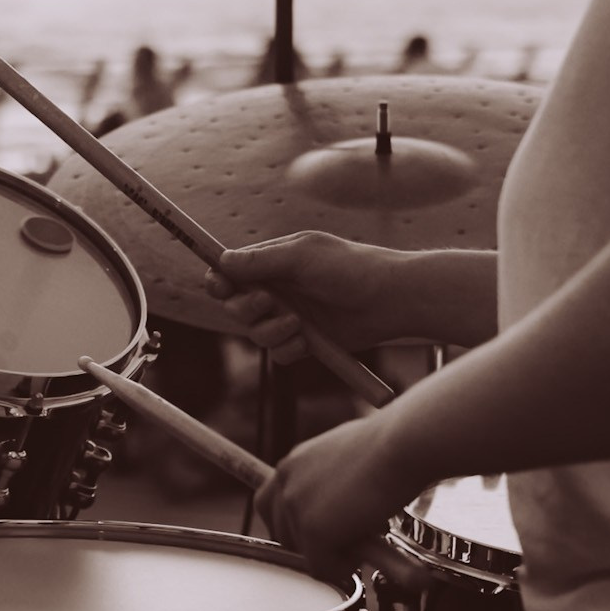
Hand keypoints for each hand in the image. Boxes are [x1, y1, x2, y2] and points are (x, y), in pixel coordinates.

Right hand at [204, 231, 401, 363]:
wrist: (391, 299)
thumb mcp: (302, 257)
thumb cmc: (349, 268)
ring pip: (254, 333)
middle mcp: (276, 290)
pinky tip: (308, 340)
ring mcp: (289, 317)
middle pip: (235, 306)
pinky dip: (288, 348)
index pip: (229, 272)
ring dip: (270, 331)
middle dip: (246, 308)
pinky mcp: (304, 341)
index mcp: (272, 264)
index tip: (222, 287)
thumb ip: (261, 261)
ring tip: (298, 324)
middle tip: (268, 303)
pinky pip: (277, 353)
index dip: (219, 281)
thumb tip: (221, 261)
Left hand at [256, 415, 428, 588]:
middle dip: (312, 544)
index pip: (269, 504)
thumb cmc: (392, 448)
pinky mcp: (313, 529)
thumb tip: (338, 507)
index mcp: (294, 463)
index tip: (318, 533)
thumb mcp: (349, 458)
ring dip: (333, 553)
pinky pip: (321, 568)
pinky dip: (345, 567)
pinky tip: (367, 546)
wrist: (404, 445)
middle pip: (281, 533)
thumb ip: (332, 480)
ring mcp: (295, 505)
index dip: (291, 525)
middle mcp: (286, 481)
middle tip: (350, 538)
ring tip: (364, 536)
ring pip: (303, 553)